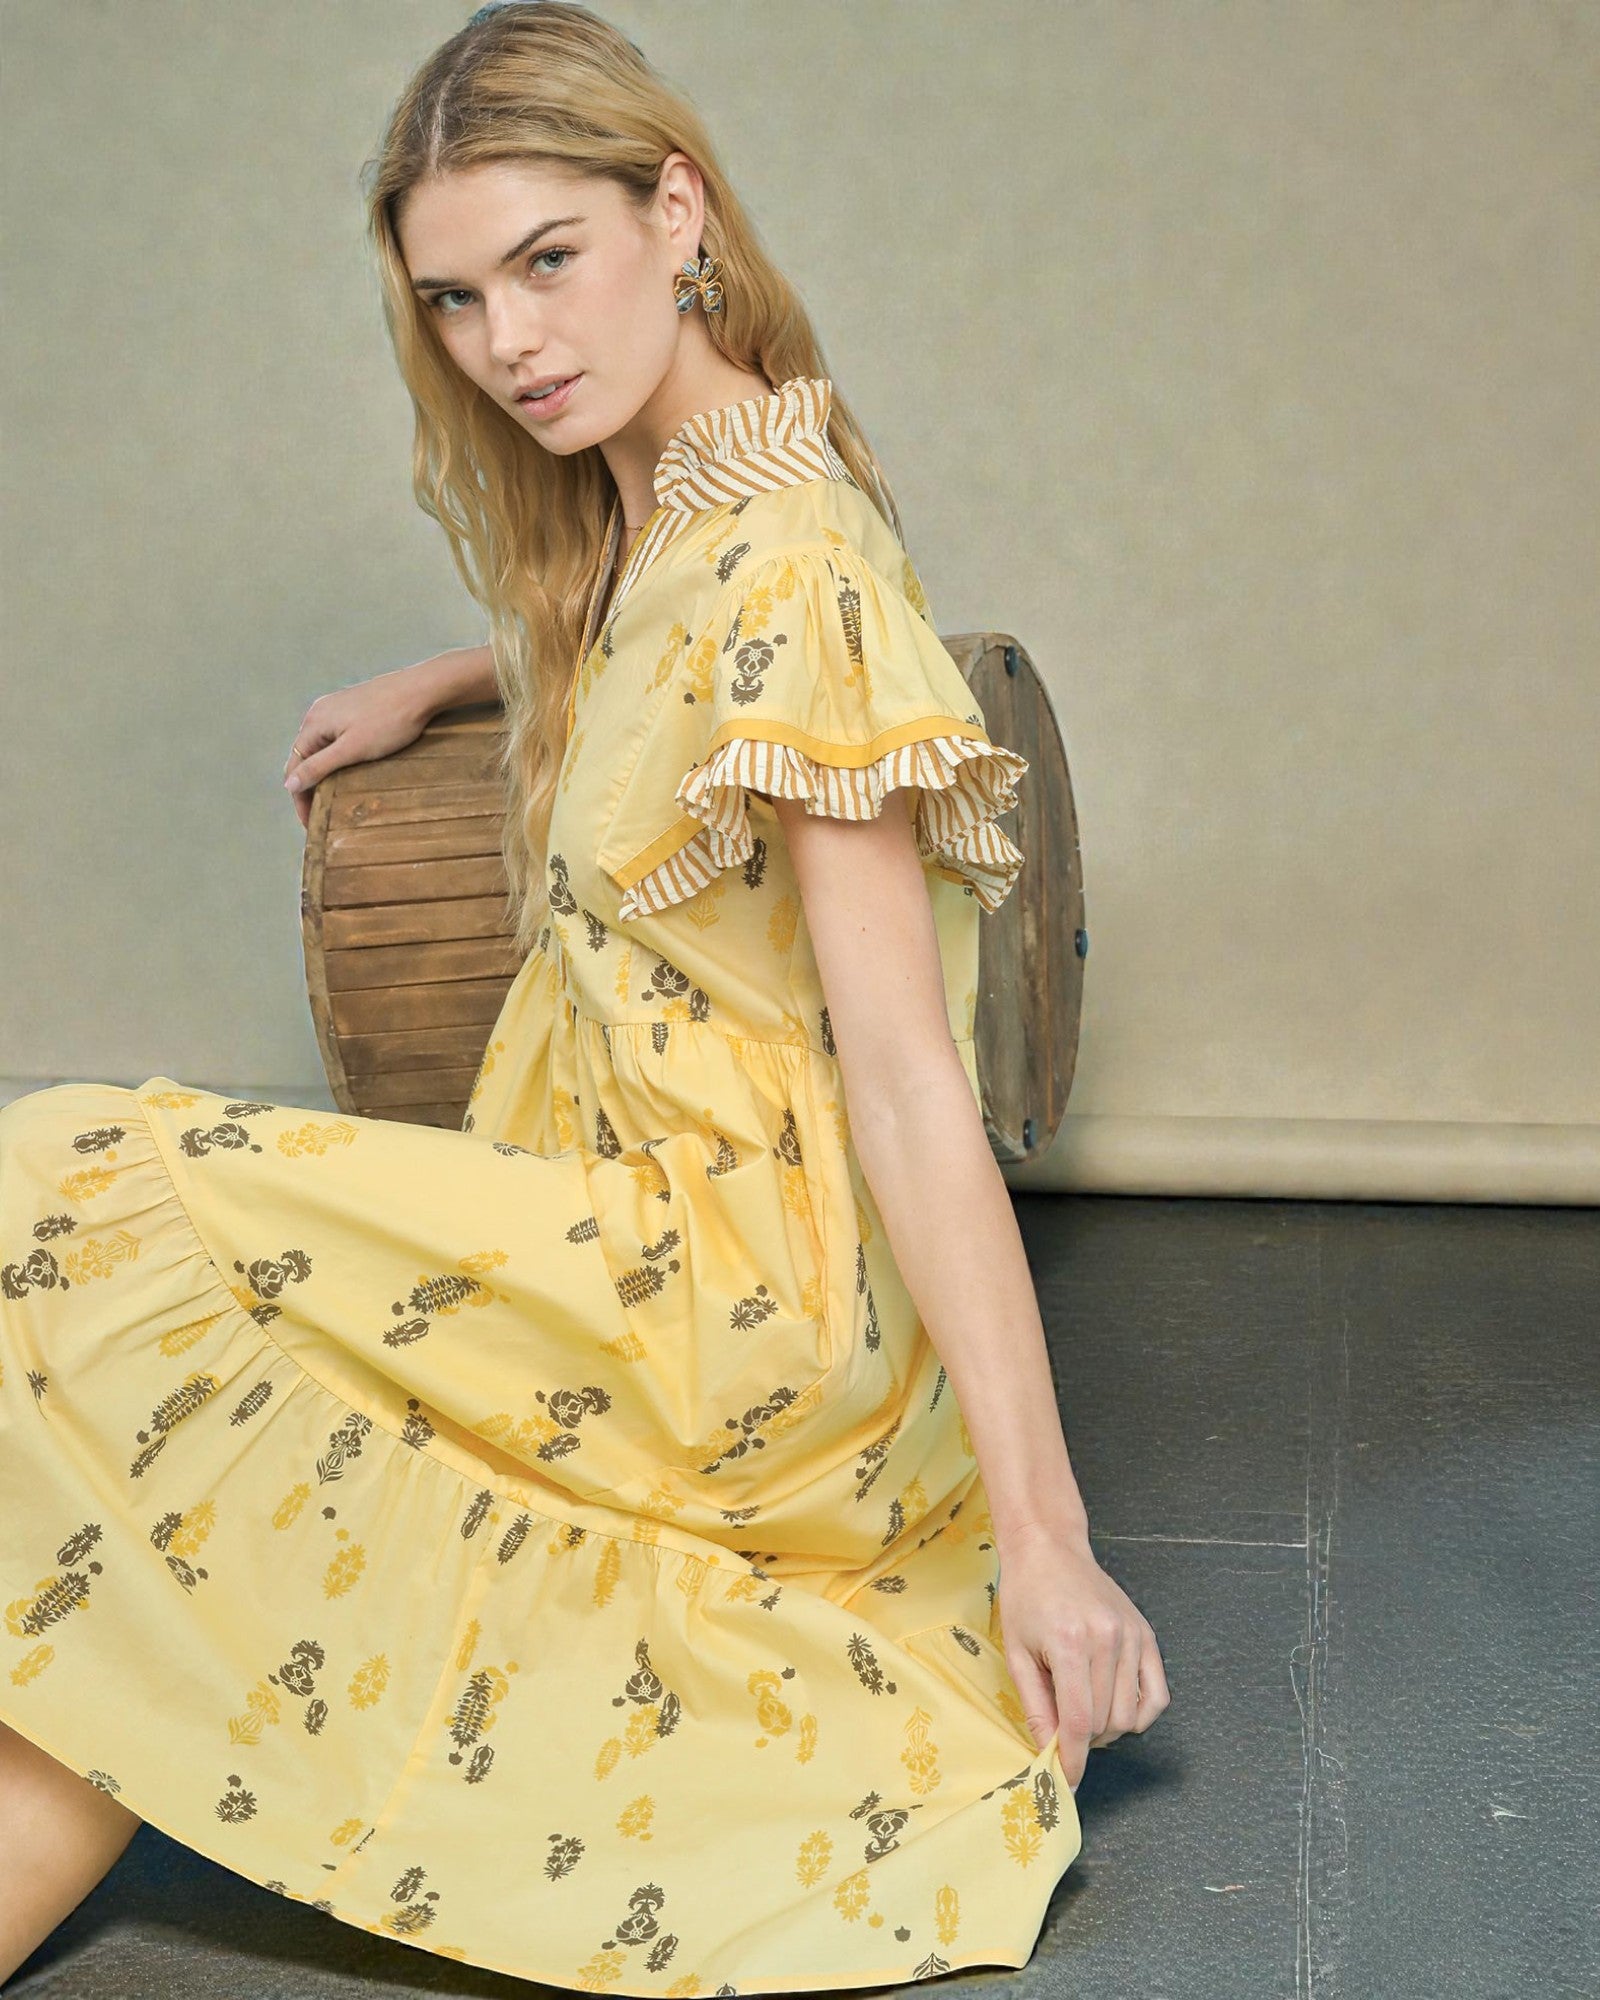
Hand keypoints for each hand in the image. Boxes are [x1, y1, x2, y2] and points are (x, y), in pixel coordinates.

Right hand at [281, 661, 439, 829]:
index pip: (295, 767)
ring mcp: (335, 709)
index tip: (310, 824)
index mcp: (313, 723)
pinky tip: (346, 772)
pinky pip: (335, 739)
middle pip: (305, 758)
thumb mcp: (351, 749)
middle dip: (310, 787)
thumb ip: (318, 767)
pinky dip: (335, 759)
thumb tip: (288, 784)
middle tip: (322, 818)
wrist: (421, 690)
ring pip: (320, 749)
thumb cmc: (388, 721)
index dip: (300, 797)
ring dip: (323, 774)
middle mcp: (318, 714)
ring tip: (332, 801)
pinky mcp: (353, 709)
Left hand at [995, 1516, 1169, 1789]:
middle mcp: (1107, 1640)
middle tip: (1063, 1727)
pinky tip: (1117, 1706)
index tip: (1066, 1782)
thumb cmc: (1026, 1597)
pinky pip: (1157, 1695)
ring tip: (1084, 1708)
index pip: (1080, 1721)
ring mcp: (1132, 1636)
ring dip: (1108, 1728)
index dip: (1074, 1759)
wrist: (1050, 1550)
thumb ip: (1036, 1707)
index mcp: (1070, 1643)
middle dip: (1084, 1740)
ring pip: (1131, 1715)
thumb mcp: (1017, 1652)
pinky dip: (1140, 1714)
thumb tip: (1048, 1753)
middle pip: (1107, 1722)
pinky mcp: (1147, 1635)